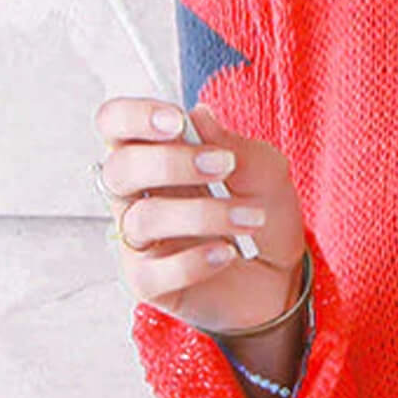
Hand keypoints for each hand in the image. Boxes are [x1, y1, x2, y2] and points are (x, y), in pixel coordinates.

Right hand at [92, 95, 307, 332]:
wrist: (281, 274)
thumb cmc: (262, 213)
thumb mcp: (264, 172)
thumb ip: (234, 145)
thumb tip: (200, 116)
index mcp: (154, 154)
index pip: (115, 124)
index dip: (134, 117)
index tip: (176, 121)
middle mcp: (136, 195)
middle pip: (119, 168)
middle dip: (170, 163)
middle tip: (224, 165)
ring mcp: (138, 240)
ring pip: (143, 219)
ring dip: (202, 214)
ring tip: (250, 219)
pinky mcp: (147, 281)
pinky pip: (152, 273)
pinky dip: (194, 262)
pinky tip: (227, 253)